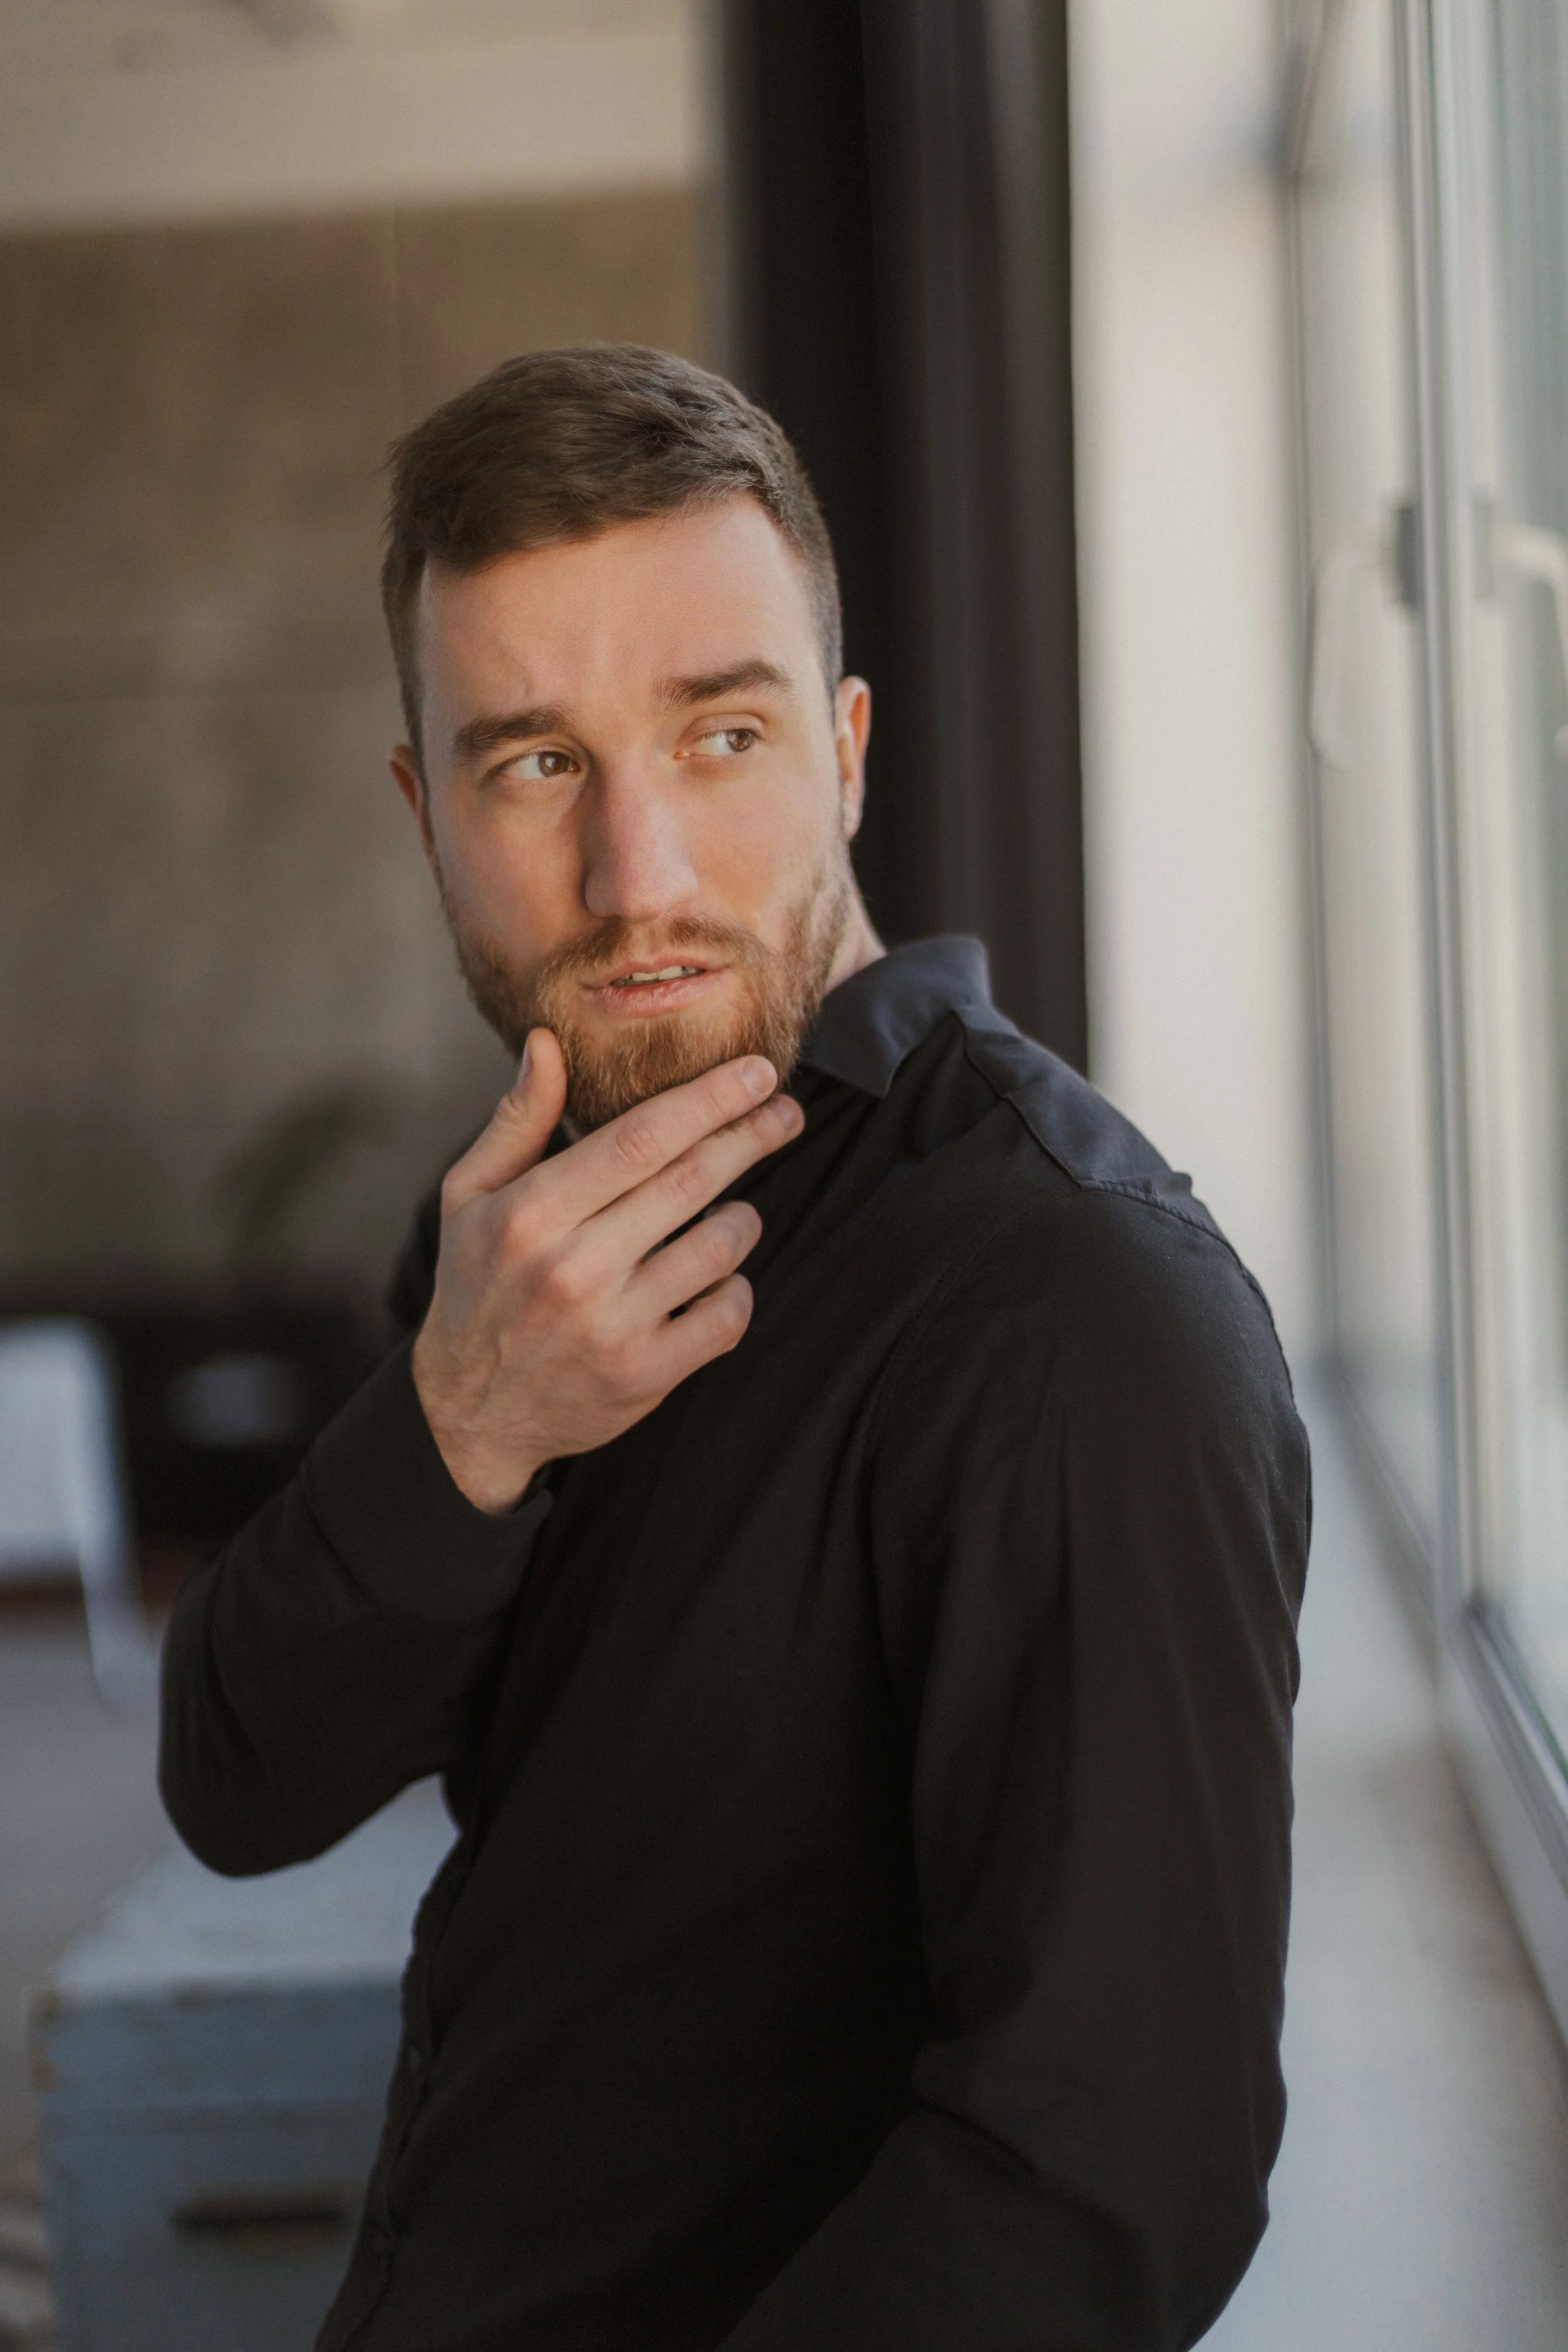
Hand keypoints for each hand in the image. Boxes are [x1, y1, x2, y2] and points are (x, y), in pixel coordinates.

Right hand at [411, 1029, 804, 1512]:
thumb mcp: (469, 1196)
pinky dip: (737, 1288)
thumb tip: (548, 1043)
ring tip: (734, 1209)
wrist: (469, 1412)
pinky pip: (727, 1315)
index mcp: (532, 1213)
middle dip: (752, 1136)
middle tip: (786, 1113)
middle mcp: (574, 1268)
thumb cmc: (475, 1286)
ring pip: (721, 1246)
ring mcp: (613, 1326)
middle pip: (693, 1181)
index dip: (709, 1098)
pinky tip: (718, 1277)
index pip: (641, 1137)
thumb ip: (518, 1120)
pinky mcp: (645, 1375)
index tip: (756, 1071)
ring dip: (743, 1218)